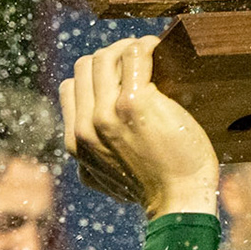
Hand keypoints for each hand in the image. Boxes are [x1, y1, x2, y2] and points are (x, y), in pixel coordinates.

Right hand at [59, 37, 218, 217]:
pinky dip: (145, 45)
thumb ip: (92, 160)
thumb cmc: (154, 192)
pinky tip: (157, 48)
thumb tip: (86, 148)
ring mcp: (107, 114)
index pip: (71, 87)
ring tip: (147, 51)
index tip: (120, 74)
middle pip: (86, 66)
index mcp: (77, 143)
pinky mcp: (134, 104)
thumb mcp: (107, 181)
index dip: (95, 76)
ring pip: (105, 56)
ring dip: (127, 47)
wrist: (179, 204)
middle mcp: (86, 126)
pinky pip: (132, 54)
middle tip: (137, 58)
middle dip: (111, 56)